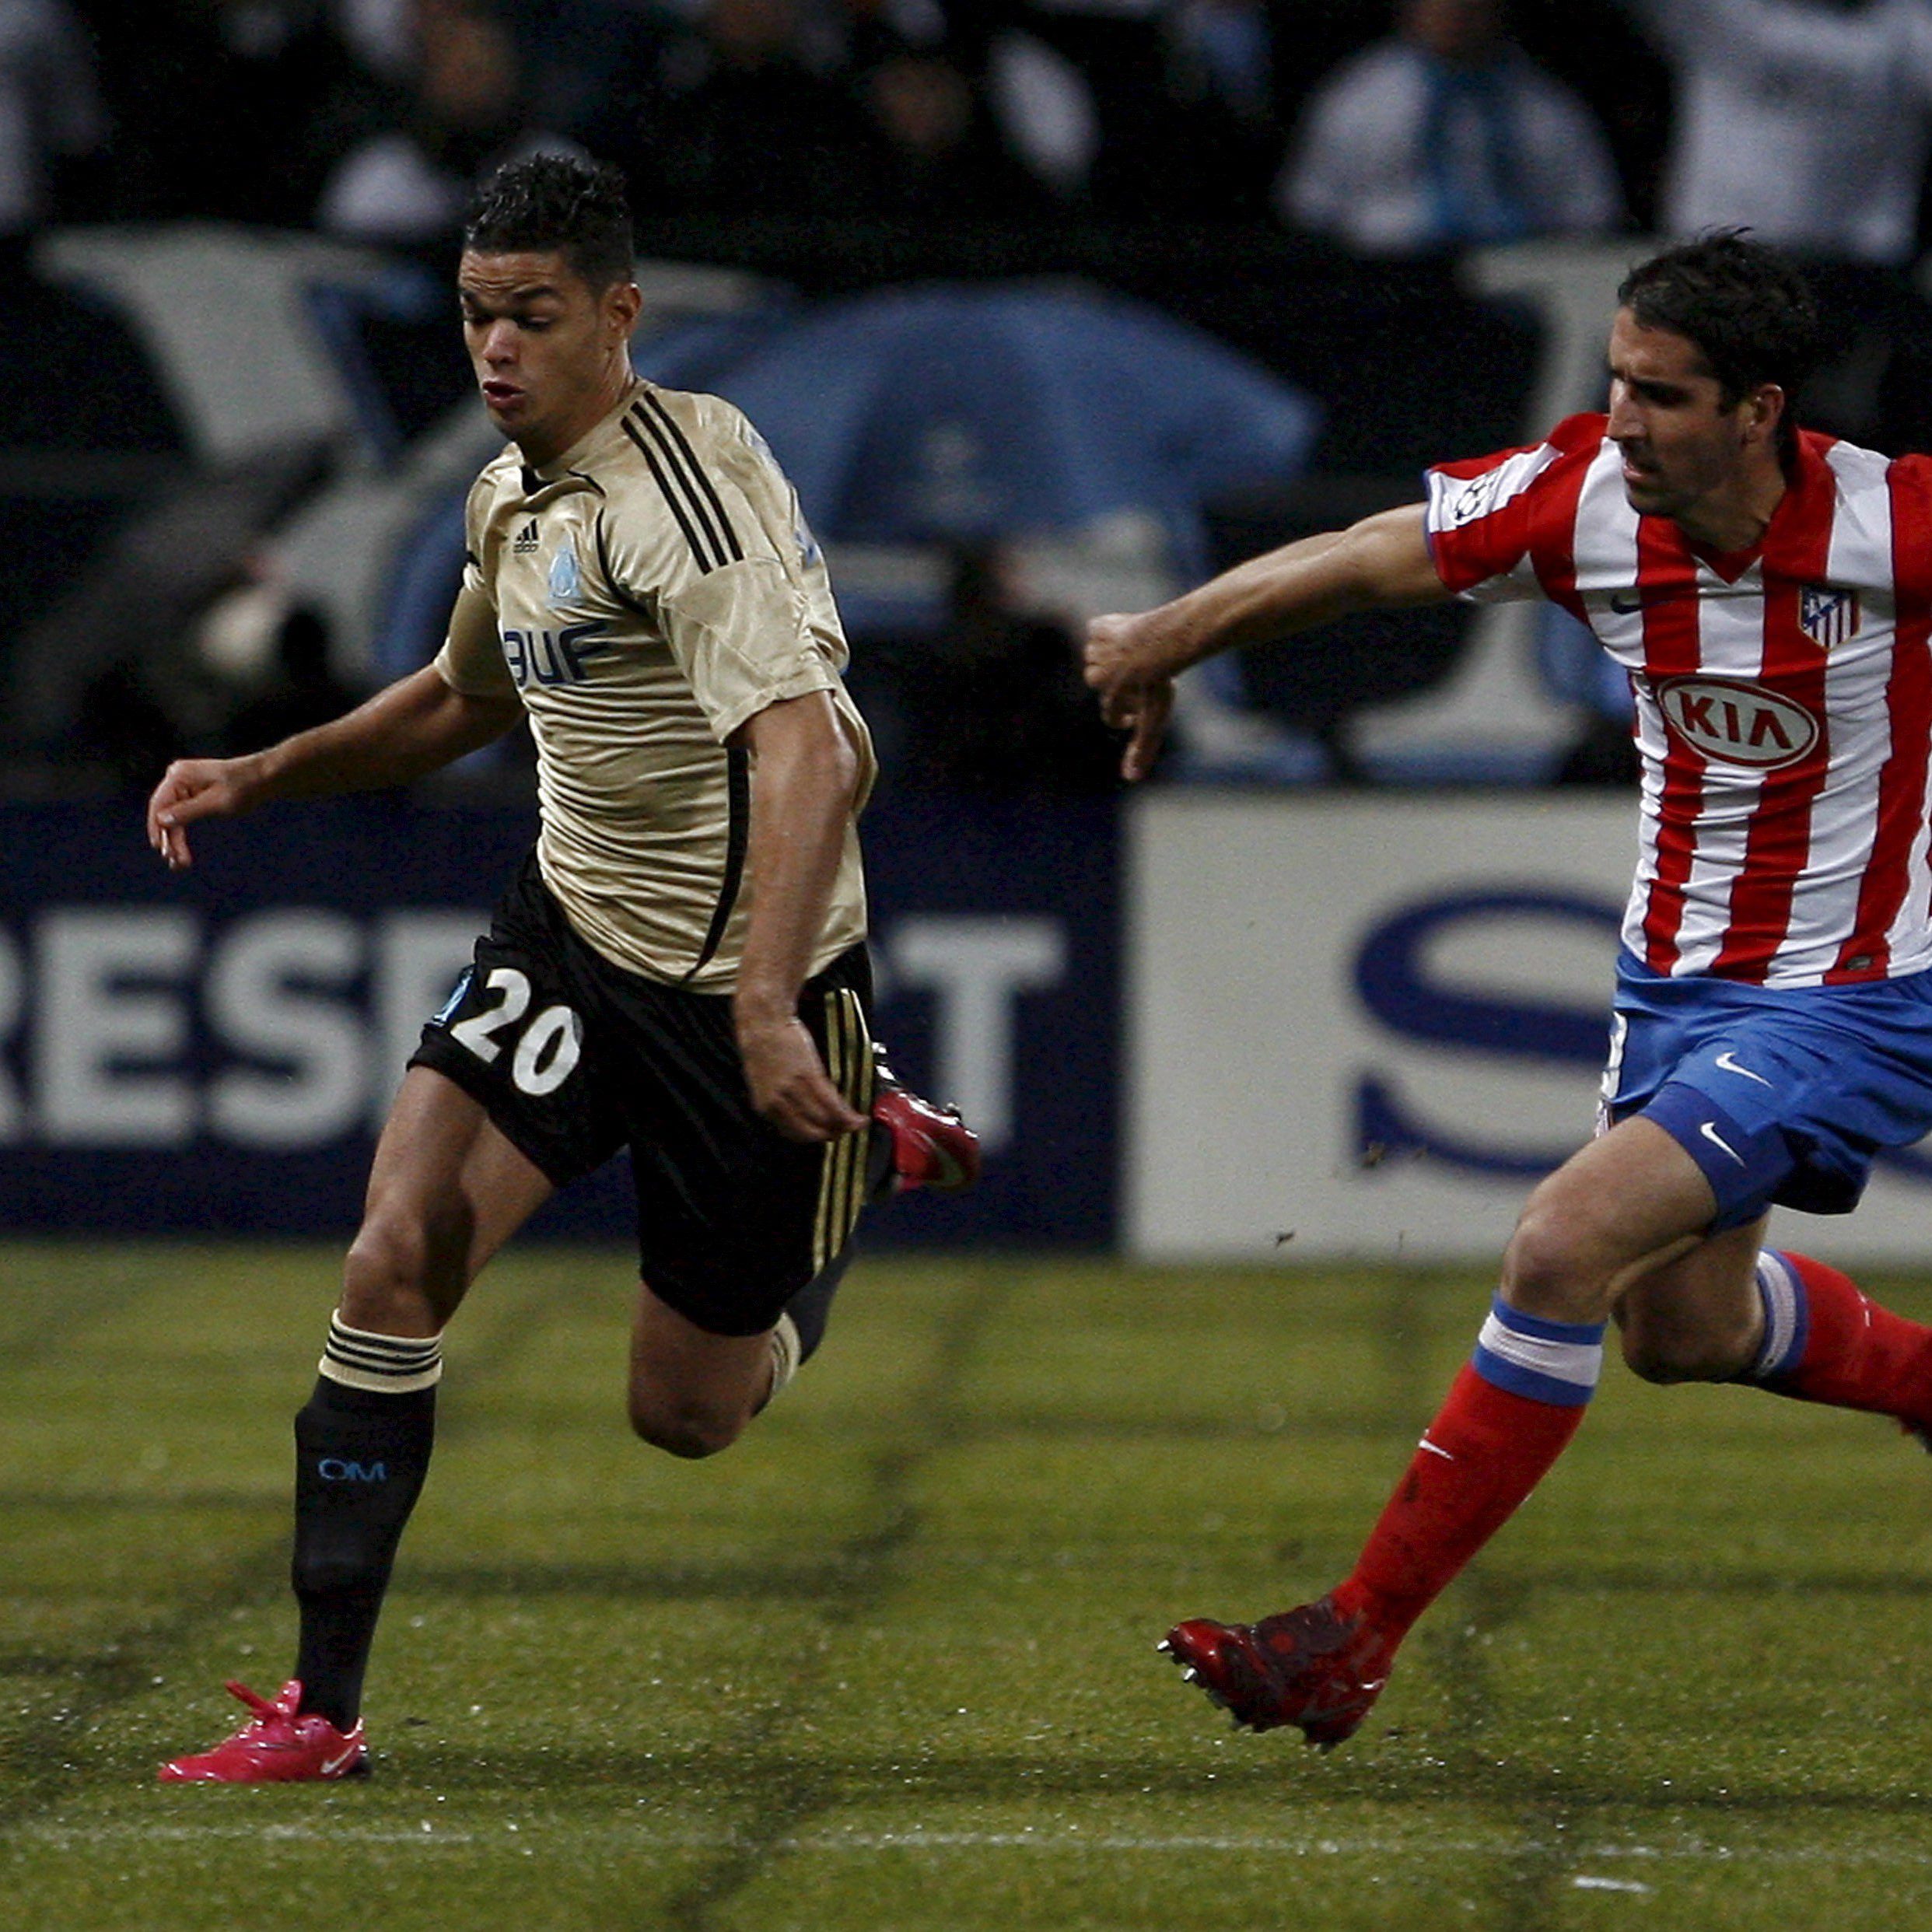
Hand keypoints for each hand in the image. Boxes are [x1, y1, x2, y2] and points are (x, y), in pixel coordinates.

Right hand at [146, 755, 258, 869]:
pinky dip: (182, 833)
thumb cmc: (244, 786)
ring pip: (173, 818)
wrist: (263, 778)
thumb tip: (161, 820)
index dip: (156, 828)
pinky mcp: (191, 795)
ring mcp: (184, 787)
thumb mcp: (217, 802)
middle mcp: (177, 779)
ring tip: (180, 864)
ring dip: (175, 840)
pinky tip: (182, 852)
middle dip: (170, 839)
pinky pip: (182, 817)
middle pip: (165, 813)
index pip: (159, 804)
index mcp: (179, 775)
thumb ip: (188, 811)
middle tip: (175, 862)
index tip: (161, 849)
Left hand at [736, 1009, 867, 1143]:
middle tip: (845, 1131)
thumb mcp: (764, 1081)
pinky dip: (848, 1114)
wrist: (763, 1022)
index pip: (795, 1134)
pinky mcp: (809, 1076)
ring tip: (856, 1124)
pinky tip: (858, 1117)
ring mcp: (794, 1090)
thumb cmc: (762, 1046)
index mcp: (765, 1107)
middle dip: (832, 1135)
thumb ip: (777, 1099)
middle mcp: (778, 1104)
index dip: (815, 1137)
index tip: (828, 1134)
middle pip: (811, 1131)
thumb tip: (799, 1111)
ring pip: (824, 1119)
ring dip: (845, 1126)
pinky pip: (832, 1103)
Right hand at [1084, 611, 1174, 782]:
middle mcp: (1097, 675)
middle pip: (1100, 682)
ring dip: (1113, 657)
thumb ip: (1142, 748)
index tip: (1136, 714)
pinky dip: (1108, 631)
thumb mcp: (1155, 717)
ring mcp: (1096, 650)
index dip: (1124, 715)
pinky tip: (1125, 633)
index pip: (1111, 713)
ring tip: (1135, 656)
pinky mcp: (1099, 627)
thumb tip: (1130, 780)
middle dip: (1118, 682)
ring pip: (1098, 656)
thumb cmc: (1161, 680)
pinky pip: (1097, 630)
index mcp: (1109, 697)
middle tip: (1141, 677)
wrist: (1165, 641)